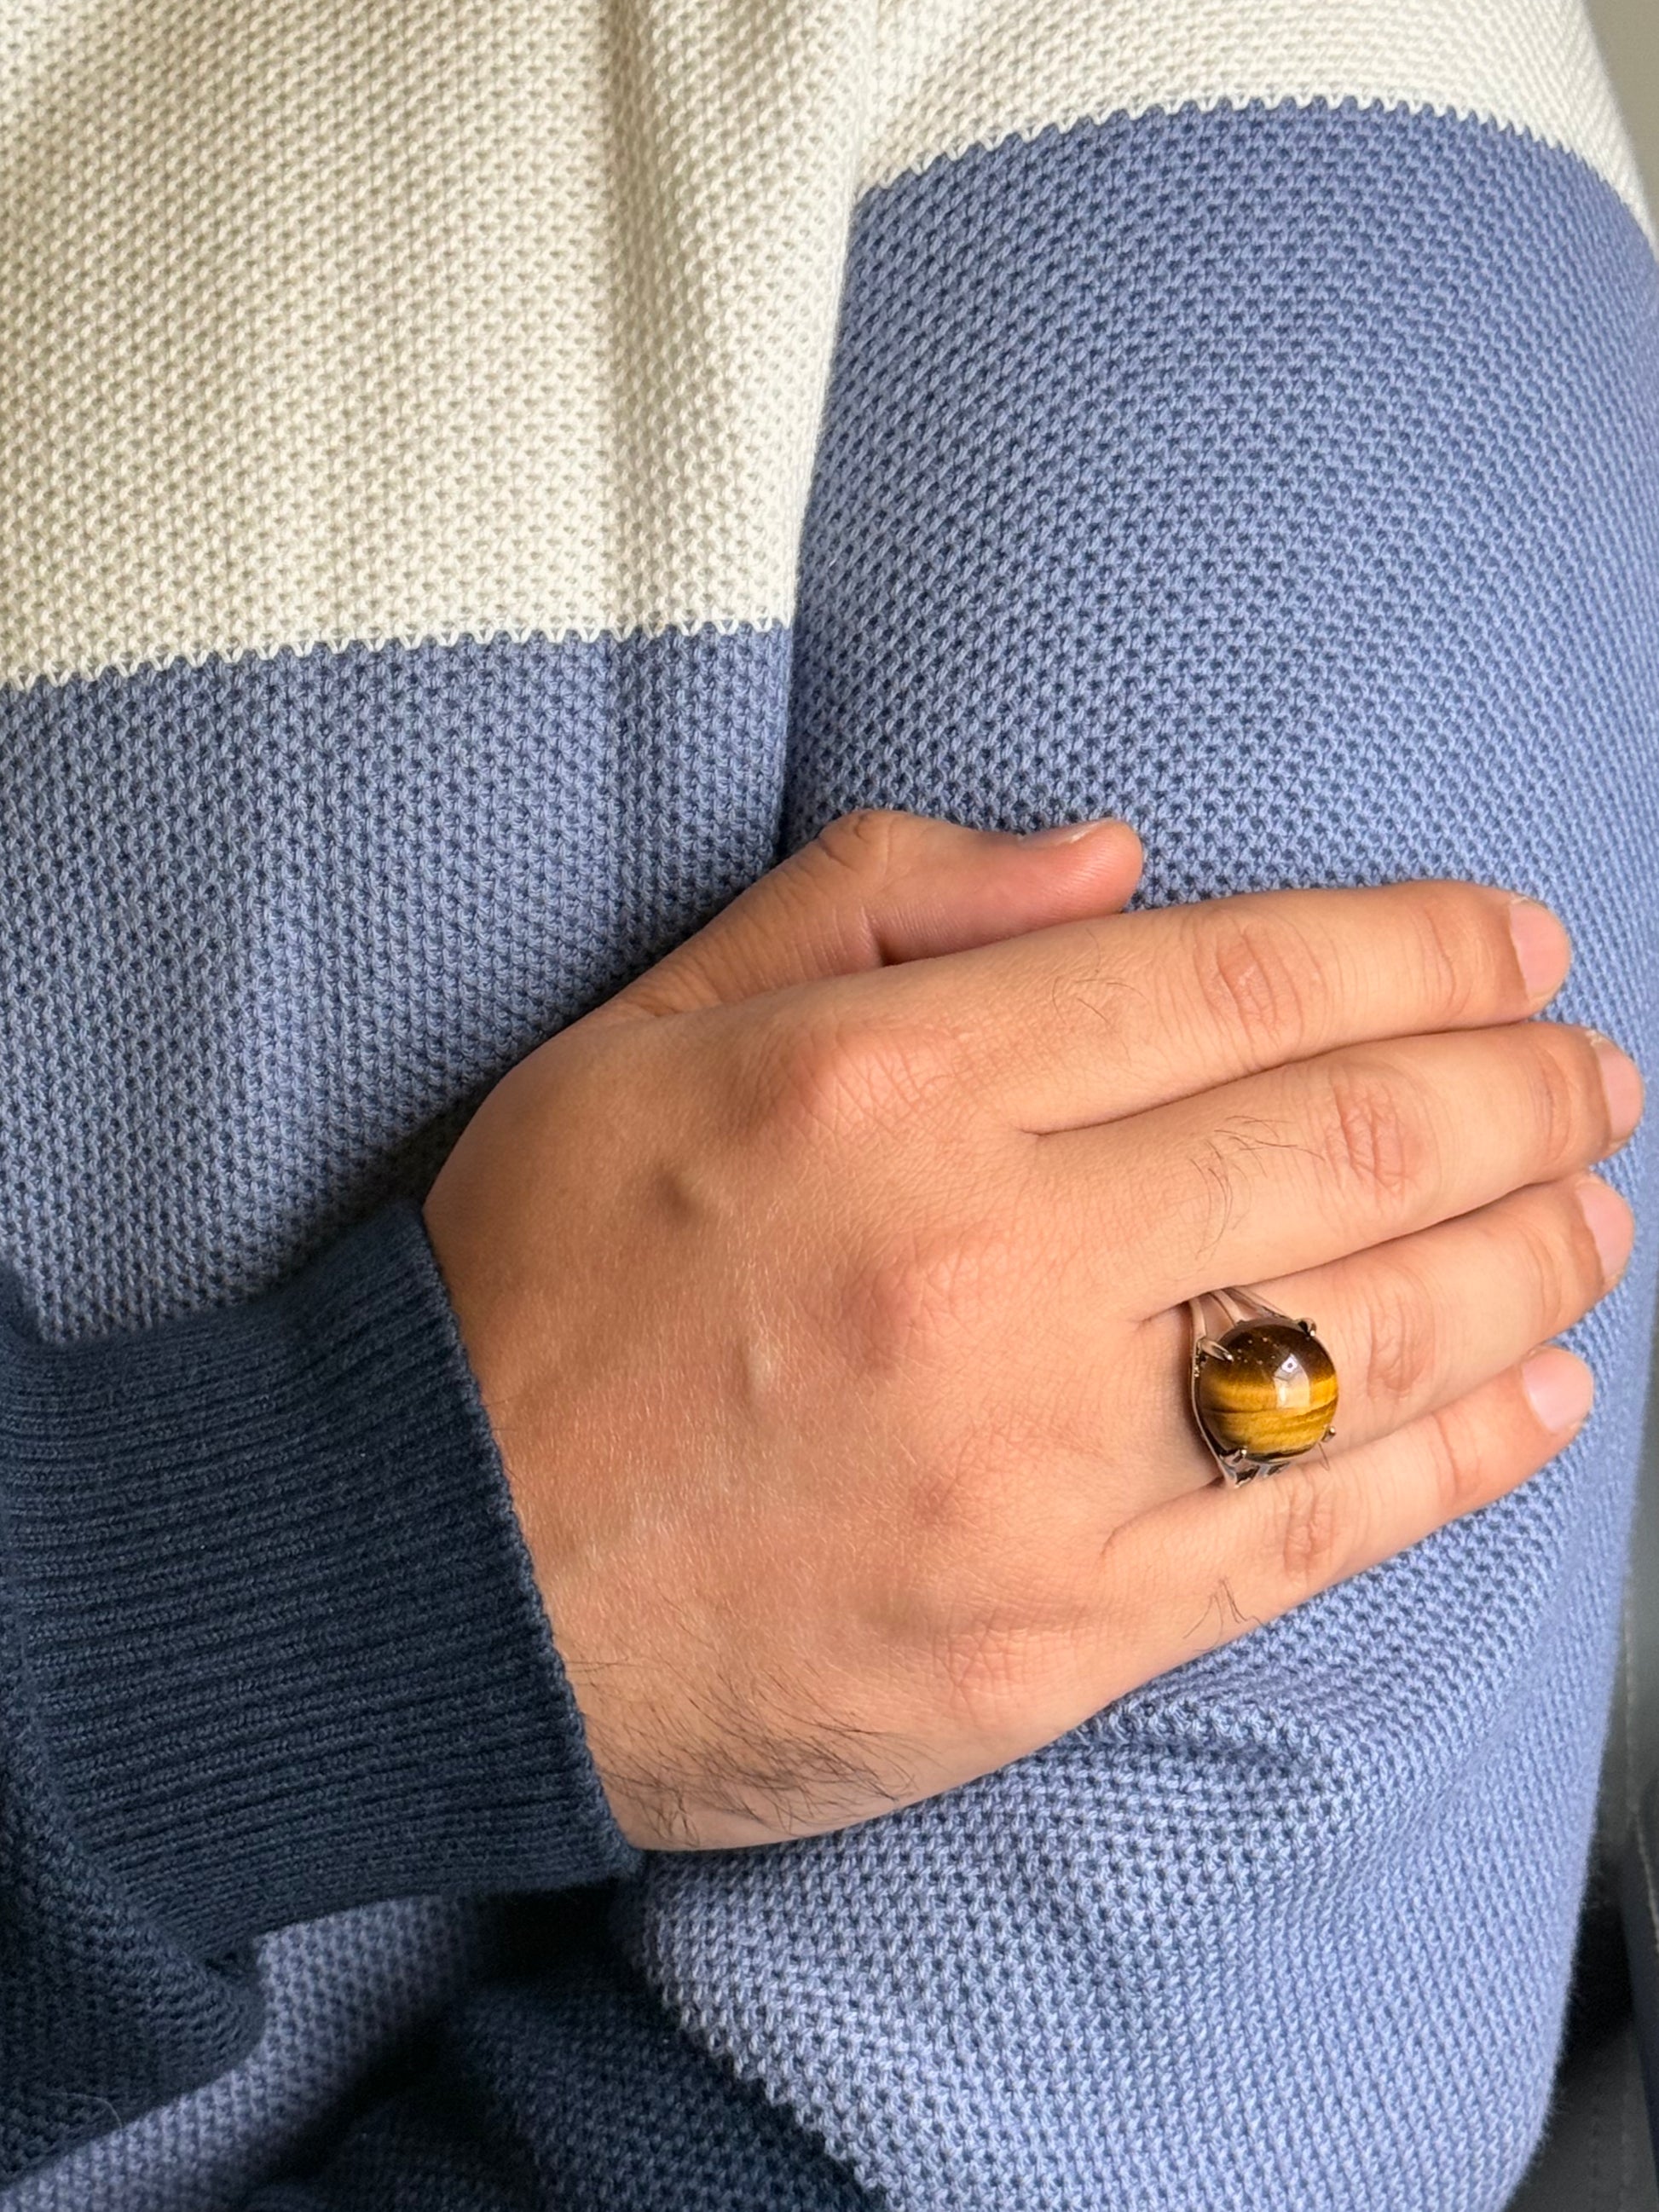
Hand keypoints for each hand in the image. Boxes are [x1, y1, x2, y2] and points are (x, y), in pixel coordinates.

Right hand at [422, 811, 1641, 1851]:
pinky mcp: (1054, 1631)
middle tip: (1594, 1072)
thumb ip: (872, 907)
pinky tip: (1543, 1398)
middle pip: (1344, 1145)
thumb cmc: (533, 1285)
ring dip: (1526, 1256)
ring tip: (1595, 1208)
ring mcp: (1033, 1460)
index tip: (1517, 947)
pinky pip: (1309, 1533)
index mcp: (886, 1083)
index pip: (1233, 982)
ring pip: (1364, 1333)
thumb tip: (1110, 859)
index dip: (1416, 952)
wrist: (430, 1580)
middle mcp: (982, 1259)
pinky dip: (1458, 1456)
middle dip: (1519, 1091)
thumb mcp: (643, 1031)